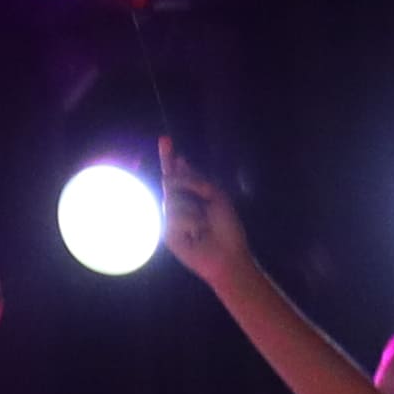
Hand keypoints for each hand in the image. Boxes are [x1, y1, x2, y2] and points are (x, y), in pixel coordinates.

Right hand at [149, 151, 252, 284]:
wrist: (228, 253)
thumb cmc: (226, 227)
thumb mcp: (217, 197)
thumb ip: (197, 180)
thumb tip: (179, 162)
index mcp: (190, 194)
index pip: (175, 173)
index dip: (169, 157)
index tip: (165, 139)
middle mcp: (177, 204)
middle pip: (171, 181)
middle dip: (188, 185)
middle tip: (205, 199)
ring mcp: (169, 219)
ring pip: (172, 199)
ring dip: (194, 210)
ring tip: (203, 226)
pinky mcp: (166, 234)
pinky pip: (174, 217)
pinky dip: (191, 223)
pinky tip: (197, 234)